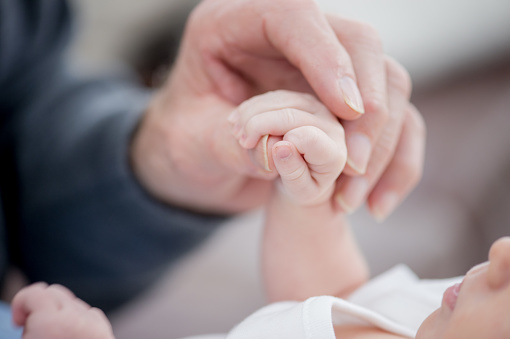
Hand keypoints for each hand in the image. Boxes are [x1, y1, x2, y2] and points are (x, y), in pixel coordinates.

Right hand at [12, 283, 113, 338]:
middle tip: (35, 331)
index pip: (35, 292)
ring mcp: (95, 325)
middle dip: (41, 307)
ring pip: (74, 303)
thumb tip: (29, 316)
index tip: (20, 323)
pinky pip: (89, 314)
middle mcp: (77, 320)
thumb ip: (29, 324)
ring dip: (61, 314)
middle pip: (56, 292)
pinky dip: (79, 320)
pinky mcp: (107, 332)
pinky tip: (72, 336)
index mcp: (51, 325)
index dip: (22, 303)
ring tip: (54, 336)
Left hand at [131, 0, 423, 215]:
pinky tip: (378, 203)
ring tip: (355, 197)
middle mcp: (287, 37)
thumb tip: (285, 150)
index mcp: (233, 24)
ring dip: (382, 140)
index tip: (347, 111)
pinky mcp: (342, 100)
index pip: (295, 15)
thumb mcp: (190, 144)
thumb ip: (230, 144)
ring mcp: (321, 66)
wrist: (195, 160)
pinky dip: (394, 159)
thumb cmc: (184, 143)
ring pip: (387, 79)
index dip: (327, 57)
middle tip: (351, 164)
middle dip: (367, 105)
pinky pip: (392, 118)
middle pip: (358, 43)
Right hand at [230, 90, 346, 205]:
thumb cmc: (303, 188)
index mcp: (334, 151)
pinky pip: (275, 97)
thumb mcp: (299, 192)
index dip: (281, 142)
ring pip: (280, 101)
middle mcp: (330, 124)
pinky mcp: (302, 100)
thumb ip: (293, 174)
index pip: (308, 138)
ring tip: (236, 132)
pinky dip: (252, 107)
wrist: (308, 178)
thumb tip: (280, 147)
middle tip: (240, 141)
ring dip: (252, 114)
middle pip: (290, 114)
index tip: (261, 156)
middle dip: (260, 125)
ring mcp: (317, 108)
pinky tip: (237, 120)